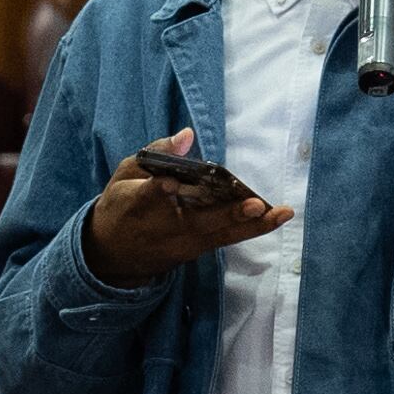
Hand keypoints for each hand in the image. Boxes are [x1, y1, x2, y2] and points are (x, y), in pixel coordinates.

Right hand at [83, 130, 292, 289]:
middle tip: (254, 204)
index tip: (169, 184)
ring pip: (220, 235)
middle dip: (228, 214)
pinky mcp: (194, 252)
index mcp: (136, 204)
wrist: (112, 257)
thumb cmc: (121, 206)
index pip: (147, 197)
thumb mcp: (126, 174)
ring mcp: (181, 244)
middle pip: (197, 221)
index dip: (158, 190)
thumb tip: (186, 135)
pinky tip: (274, 217)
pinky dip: (250, 229)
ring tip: (281, 213)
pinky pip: (226, 239)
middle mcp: (163, 227)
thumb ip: (157, 153)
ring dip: (253, 225)